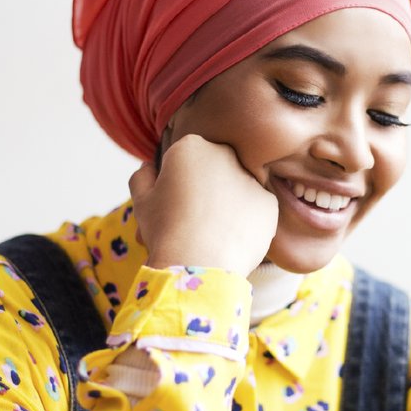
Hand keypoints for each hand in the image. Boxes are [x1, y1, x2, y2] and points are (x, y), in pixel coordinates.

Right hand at [129, 134, 278, 274]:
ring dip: (228, 203)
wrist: (197, 264)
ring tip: (212, 232)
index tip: (174, 203)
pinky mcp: (269, 203)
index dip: (178, 182)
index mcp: (191, 145)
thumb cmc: (164, 231)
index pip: (187, 158)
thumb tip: (149, 167)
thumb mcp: (141, 202)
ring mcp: (250, 177)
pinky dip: (246, 222)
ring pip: (238, 188)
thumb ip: (142, 177)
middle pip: (216, 168)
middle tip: (195, 218)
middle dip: (207, 187)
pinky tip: (231, 239)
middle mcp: (224, 153)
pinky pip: (257, 210)